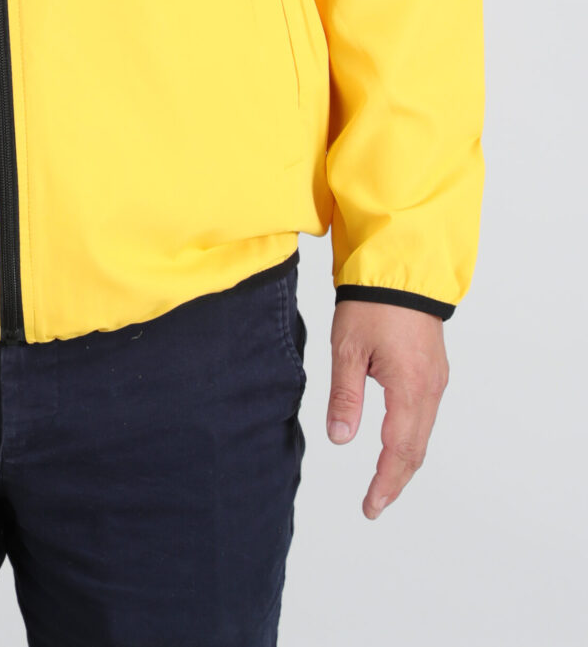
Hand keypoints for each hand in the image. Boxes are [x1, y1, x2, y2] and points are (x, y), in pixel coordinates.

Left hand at [326, 300, 449, 519]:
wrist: (400, 269)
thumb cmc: (371, 304)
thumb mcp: (347, 349)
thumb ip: (345, 396)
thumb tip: (340, 439)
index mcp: (410, 389)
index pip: (398, 451)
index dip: (384, 482)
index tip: (370, 506)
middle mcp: (430, 389)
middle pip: (415, 449)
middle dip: (395, 479)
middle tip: (374, 503)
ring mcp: (436, 379)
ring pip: (422, 433)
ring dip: (404, 460)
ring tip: (382, 482)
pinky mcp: (434, 369)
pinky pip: (425, 414)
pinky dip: (410, 437)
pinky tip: (395, 443)